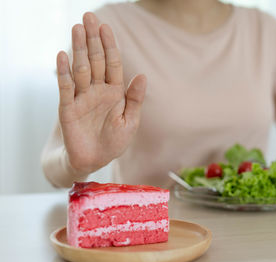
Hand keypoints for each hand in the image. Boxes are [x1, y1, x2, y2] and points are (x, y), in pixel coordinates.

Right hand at [56, 12, 145, 174]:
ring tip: (77, 28)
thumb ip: (134, 99)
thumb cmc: (114, 142)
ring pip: (80, 68)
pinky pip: (65, 87)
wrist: (93, 160)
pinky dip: (63, 72)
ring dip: (79, 49)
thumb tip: (142, 75)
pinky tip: (62, 55)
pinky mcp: (67, 108)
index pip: (112, 64)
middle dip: (93, 39)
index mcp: (114, 92)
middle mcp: (97, 90)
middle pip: (95, 60)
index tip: (106, 27)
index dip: (110, 46)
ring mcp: (82, 97)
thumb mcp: (130, 122)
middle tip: (88, 17)